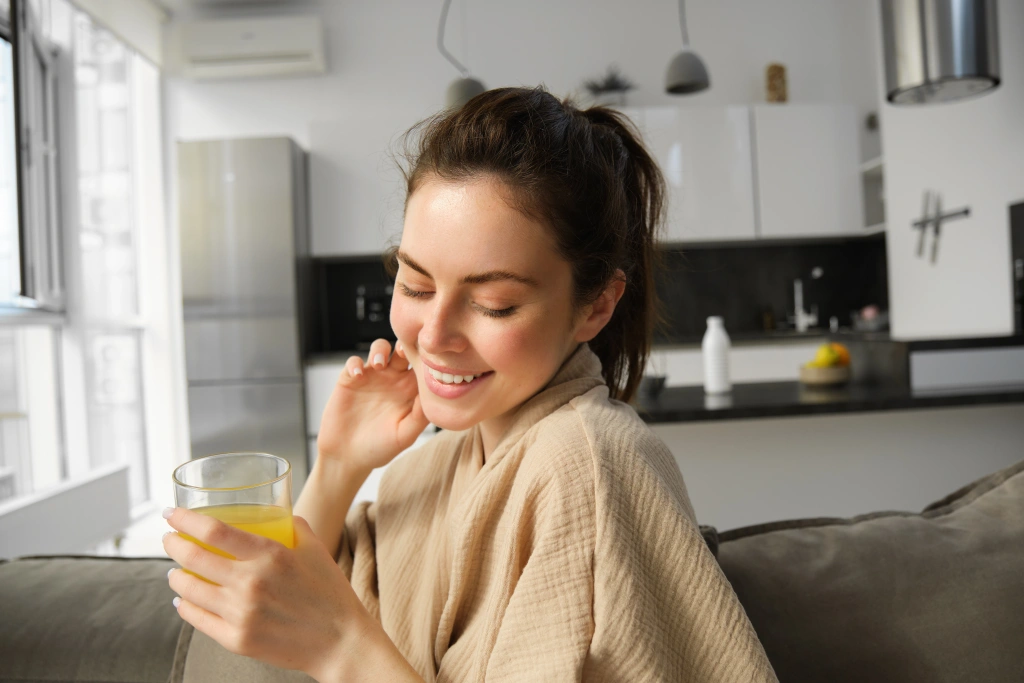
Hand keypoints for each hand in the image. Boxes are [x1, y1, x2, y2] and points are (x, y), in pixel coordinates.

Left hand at [162, 507, 378, 679]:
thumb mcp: (315, 549)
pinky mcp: (237, 640)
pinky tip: (184, 599)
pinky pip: (198, 619)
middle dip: (173, 544)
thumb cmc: (330, 592)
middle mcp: (251, 584)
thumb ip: (292, 526)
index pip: (214, 531)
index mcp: (271, 555)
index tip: (172, 513)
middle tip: (170, 538)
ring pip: (189, 590)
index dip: (185, 520)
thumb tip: (271, 513)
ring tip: (175, 570)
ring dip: (175, 576)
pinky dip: (185, 606)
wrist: (339, 641)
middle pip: (194, 558)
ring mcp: (241, 615)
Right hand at [316, 338, 427, 474]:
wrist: (347, 457)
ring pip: (379, 348)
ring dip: (380, 350)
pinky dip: (355, 364)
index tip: (427, 357)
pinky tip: (358, 376)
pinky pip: (353, 362)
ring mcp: (371, 377)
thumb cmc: (379, 448)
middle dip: (405, 344)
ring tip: (379, 364)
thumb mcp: (404, 435)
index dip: (426, 357)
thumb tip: (433, 396)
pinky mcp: (350, 380)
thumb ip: (419, 416)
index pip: (421, 365)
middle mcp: (393, 380)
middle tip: (404, 351)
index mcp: (410, 390)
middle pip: (402, 350)